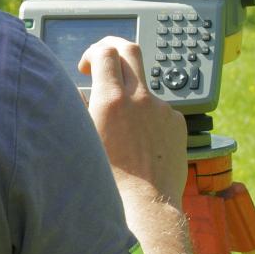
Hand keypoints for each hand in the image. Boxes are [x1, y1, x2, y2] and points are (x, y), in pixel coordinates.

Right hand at [79, 37, 187, 206]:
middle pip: (130, 50)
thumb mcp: (83, 140)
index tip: (88, 66)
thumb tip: (78, 92)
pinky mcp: (176, 123)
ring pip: (144, 85)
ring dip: (130, 92)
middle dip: (114, 48)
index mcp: (112, 100)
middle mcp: (140, 99)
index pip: (105, 52)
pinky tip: (140, 142)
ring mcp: (162, 110)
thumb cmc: (108, 180)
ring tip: (122, 126)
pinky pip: (159, 109)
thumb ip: (79, 109)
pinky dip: (147, 116)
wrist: (146, 205)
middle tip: (105, 59)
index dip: (93, 51)